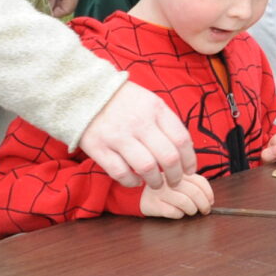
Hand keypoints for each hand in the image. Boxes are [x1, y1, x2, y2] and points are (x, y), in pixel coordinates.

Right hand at [76, 80, 194, 187]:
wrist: (85, 92)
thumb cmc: (124, 101)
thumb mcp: (150, 101)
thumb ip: (167, 123)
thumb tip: (186, 149)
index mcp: (155, 109)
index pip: (181, 139)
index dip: (189, 160)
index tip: (190, 170)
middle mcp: (138, 122)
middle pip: (167, 157)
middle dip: (176, 176)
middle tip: (175, 182)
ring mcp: (117, 135)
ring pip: (146, 167)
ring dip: (155, 181)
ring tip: (156, 183)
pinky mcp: (98, 147)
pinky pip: (120, 172)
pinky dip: (131, 182)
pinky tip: (135, 181)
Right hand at [137, 171, 214, 218]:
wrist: (138, 194)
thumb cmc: (164, 189)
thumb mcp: (178, 181)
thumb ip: (193, 184)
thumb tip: (210, 199)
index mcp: (177, 171)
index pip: (200, 181)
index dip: (209, 193)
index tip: (211, 201)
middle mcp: (168, 179)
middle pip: (194, 193)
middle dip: (204, 204)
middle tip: (205, 210)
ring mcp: (160, 191)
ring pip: (185, 203)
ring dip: (192, 210)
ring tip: (191, 211)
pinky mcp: (153, 204)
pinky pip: (173, 212)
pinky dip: (179, 215)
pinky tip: (178, 213)